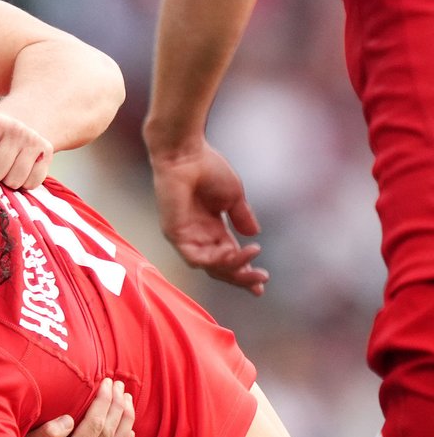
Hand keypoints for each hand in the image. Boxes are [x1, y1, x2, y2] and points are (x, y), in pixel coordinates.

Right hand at [22, 377, 134, 436]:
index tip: (108, 383)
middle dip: (118, 406)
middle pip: (111, 433)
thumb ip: (48, 432)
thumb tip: (70, 420)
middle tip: (121, 385)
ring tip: (128, 401)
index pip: (95, 425)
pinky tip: (130, 433)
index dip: (104, 401)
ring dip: (126, 422)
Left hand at [150, 141, 267, 294]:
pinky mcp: (174, 234)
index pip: (228, 257)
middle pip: (220, 267)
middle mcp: (198, 235)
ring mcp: (185, 236)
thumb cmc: (207, 168)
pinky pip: (195, 258)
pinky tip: (231, 253)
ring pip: (210, 266)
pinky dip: (214, 261)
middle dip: (242, 277)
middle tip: (262, 280)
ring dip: (233, 268)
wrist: (186, 154)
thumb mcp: (233, 196)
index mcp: (211, 228)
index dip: (245, 270)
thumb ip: (241, 216)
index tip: (263, 282)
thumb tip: (254, 233)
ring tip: (252, 259)